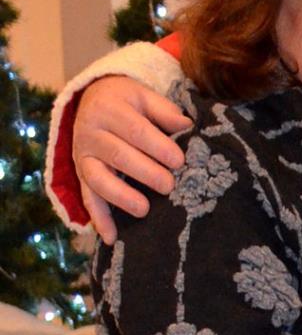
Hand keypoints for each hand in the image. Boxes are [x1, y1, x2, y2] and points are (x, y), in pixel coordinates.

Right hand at [74, 77, 191, 245]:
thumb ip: (164, 111)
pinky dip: (98, 218)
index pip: (134, 129)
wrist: (94, 99)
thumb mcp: (144, 96)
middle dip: (145, 172)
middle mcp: (90, 132)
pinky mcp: (81, 175)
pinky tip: (110, 238)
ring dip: (120, 196)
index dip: (157, 146)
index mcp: (109, 108)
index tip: (179, 161)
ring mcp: (83, 155)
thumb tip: (186, 126)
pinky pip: (87, 197)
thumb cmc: (128, 102)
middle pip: (117, 155)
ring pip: (97, 178)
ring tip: (144, 210)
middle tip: (169, 185)